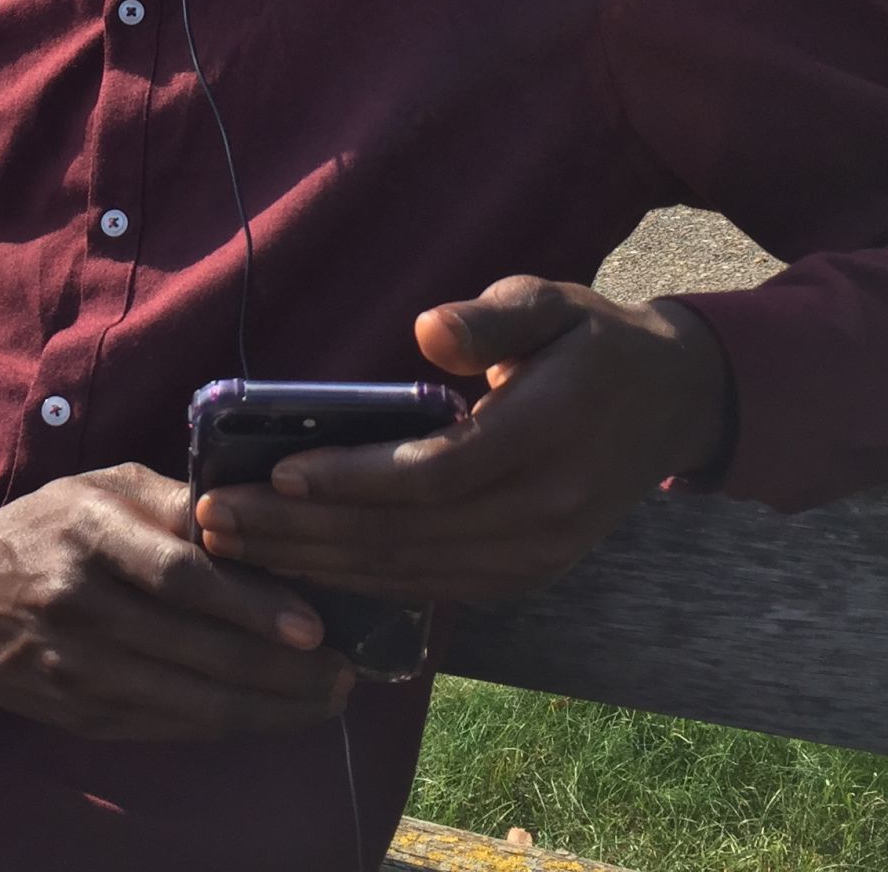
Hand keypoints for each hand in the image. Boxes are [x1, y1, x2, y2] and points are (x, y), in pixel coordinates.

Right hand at [0, 462, 353, 741]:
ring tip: (323, 700)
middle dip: (282, 671)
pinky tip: (265, 714)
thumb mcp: (103, 489)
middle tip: (344, 674)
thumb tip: (258, 518)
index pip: (181, 576)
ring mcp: (74, 668)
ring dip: (267, 708)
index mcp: (88, 533)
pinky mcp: (74, 713)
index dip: (252, 604)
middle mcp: (77, 603)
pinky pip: (164, 726)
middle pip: (197, 650)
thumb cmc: (47, 526)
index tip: (314, 626)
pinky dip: (223, 724)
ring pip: (188, 701)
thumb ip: (177, 502)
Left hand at [194, 278, 729, 603]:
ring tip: (232, 547)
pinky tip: (297, 568)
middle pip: (404, 535)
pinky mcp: (525, 576)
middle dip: (300, 532)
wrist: (672, 404)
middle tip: (215, 518)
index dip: (351, 480)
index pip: (434, 474)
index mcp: (547, 437)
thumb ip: (491, 319)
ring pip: (409, 572)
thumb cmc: (590, 340)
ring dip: (313, 564)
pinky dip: (359, 582)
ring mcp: (537, 556)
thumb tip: (429, 331)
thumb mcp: (549, 302)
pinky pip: (430, 587)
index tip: (276, 471)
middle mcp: (543, 513)